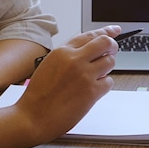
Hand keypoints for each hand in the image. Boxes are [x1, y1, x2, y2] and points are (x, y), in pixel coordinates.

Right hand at [16, 26, 120, 141]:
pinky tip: (92, 91)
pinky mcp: (92, 92)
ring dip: (107, 69)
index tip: (114, 30)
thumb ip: (69, 56)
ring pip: (110, 62)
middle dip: (112, 47)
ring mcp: (85, 75)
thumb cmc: (39, 95)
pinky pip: (109, 82)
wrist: (33, 117)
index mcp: (62, 52)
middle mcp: (75, 60)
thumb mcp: (49, 66)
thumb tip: (90, 51)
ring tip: (94, 77)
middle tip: (112, 52)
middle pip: (106, 43)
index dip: (106, 32)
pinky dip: (104, 86)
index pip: (90, 35)